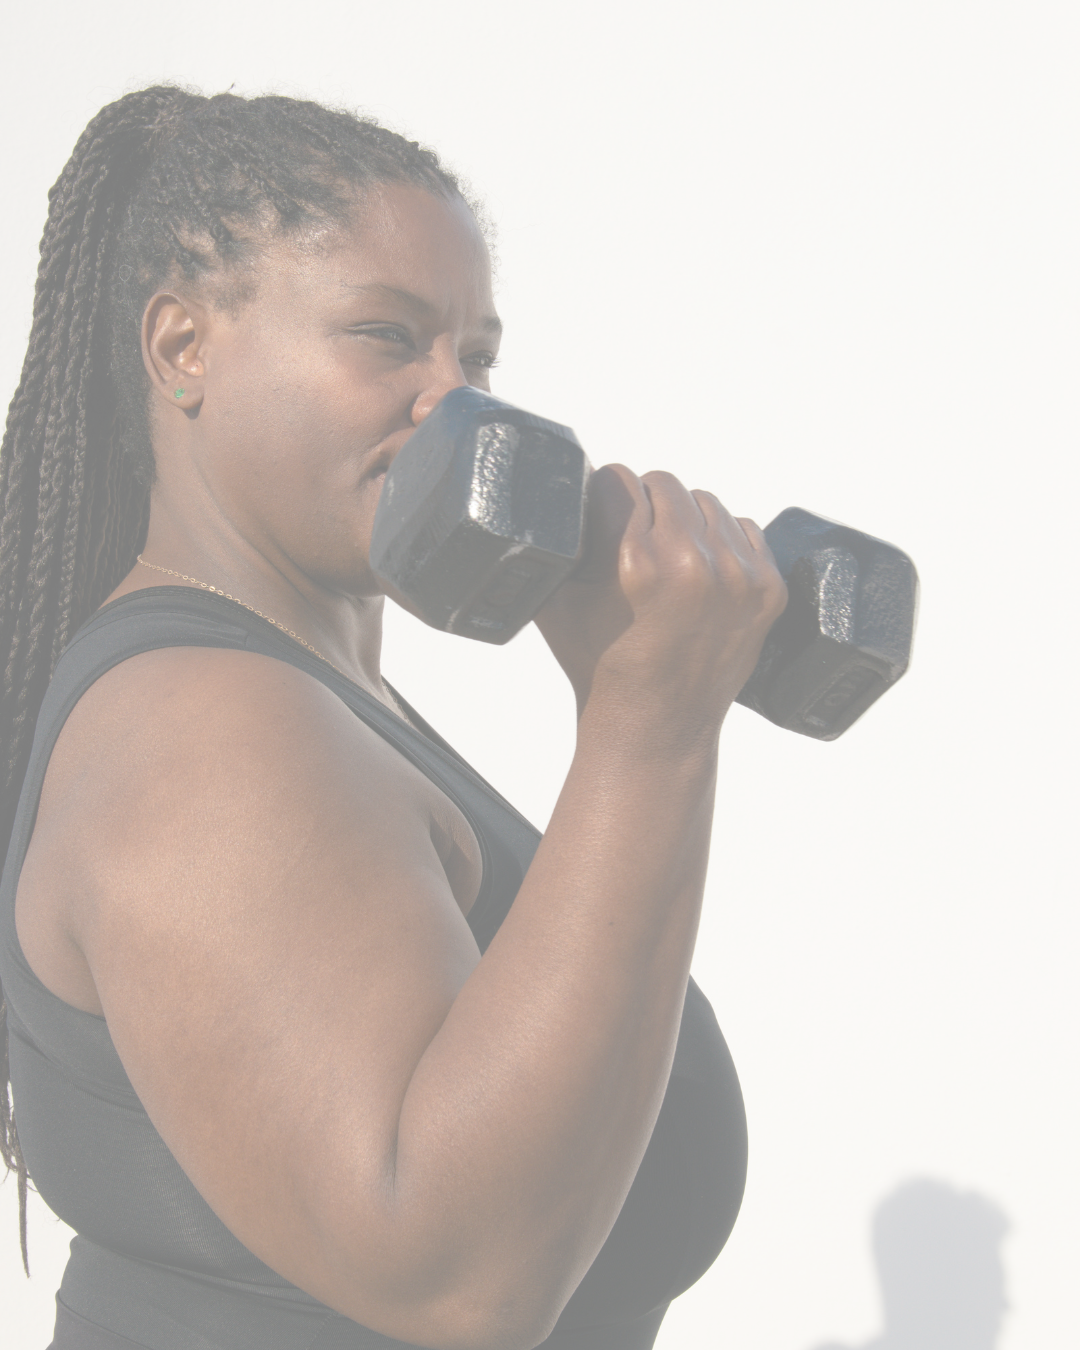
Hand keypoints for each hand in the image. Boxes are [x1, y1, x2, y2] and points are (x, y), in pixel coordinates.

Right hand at [534, 465, 787, 738]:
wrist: (655, 725)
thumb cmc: (599, 664)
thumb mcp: (555, 601)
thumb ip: (556, 542)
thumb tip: (559, 496)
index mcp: (635, 561)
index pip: (618, 480)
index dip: (604, 498)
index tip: (605, 517)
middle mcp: (690, 564)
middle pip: (663, 484)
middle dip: (644, 507)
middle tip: (635, 541)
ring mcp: (736, 577)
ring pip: (706, 502)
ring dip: (685, 521)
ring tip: (669, 560)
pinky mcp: (766, 590)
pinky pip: (744, 529)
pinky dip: (722, 544)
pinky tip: (701, 573)